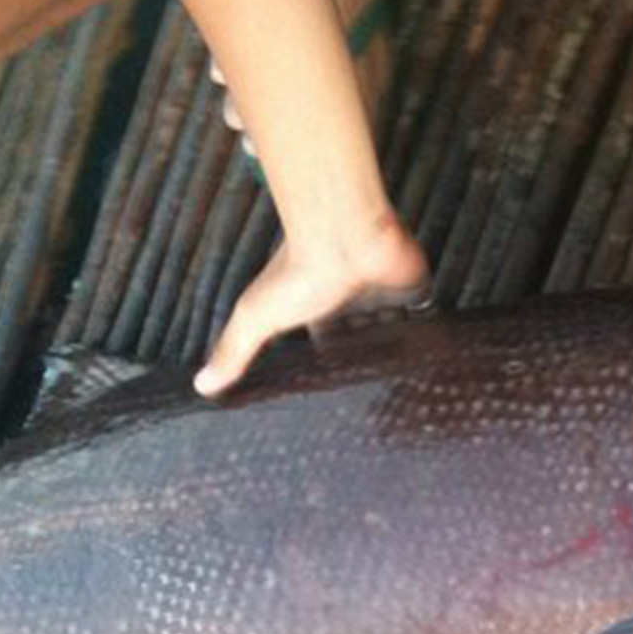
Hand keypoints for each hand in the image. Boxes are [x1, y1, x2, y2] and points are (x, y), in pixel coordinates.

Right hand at [194, 215, 427, 396]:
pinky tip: (431, 360)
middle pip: (365, 343)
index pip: (328, 346)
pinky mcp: (414, 290)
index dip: (334, 367)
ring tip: (407, 388)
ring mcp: (384, 296)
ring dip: (402, 353)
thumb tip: (201, 385)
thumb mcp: (255, 316)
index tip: (337, 396)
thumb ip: (233, 350)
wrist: (344, 236)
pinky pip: (428, 318)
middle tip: (375, 397)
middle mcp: (353, 303)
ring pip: (398, 334)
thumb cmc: (299, 271)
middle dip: (369, 364)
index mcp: (318, 311)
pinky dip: (430, 335)